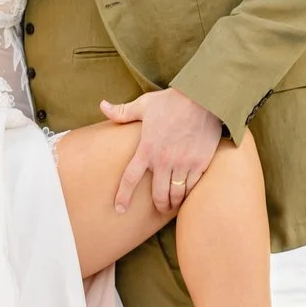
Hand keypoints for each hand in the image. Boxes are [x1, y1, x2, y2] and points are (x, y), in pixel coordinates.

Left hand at [101, 89, 222, 214]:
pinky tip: (188, 194)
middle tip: (160, 208)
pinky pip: (192, 186)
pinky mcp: (200, 163)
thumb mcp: (144, 104)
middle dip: (159, 205)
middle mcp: (164, 160)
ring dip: (174, 202)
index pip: (130, 178)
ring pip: (177, 194)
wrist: (203, 98)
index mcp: (147, 148)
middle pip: (158, 194)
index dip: (123, 196)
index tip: (120, 208)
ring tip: (173, 204)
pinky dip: (189, 193)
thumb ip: (123, 111)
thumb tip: (102, 106)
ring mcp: (183, 163)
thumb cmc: (172, 101)